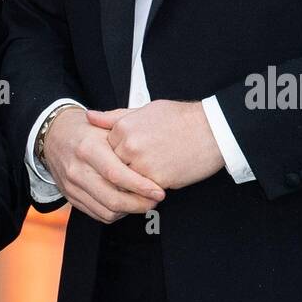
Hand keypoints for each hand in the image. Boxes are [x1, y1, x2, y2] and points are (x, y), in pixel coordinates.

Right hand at [44, 107, 165, 223]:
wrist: (53, 135)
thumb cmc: (85, 129)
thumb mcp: (104, 126)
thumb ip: (126, 139)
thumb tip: (151, 157)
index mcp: (88, 148)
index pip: (116, 174)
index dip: (140, 186)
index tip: (159, 191)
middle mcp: (77, 169)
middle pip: (112, 199)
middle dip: (139, 204)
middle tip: (156, 200)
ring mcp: (72, 186)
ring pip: (106, 211)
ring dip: (129, 211)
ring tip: (144, 202)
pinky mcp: (70, 197)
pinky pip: (97, 214)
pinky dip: (115, 213)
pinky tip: (126, 204)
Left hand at [86, 100, 223, 189]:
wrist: (211, 130)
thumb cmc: (180, 118)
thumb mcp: (145, 109)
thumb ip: (114, 117)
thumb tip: (89, 117)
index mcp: (123, 127)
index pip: (106, 149)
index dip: (118, 154)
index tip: (130, 154)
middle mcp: (129, 146)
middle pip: (113, 167)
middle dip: (123, 169)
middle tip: (139, 166)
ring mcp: (141, 165)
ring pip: (126, 182)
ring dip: (133, 182)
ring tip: (148, 174)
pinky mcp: (156, 181)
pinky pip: (143, 192)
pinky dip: (148, 190)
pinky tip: (159, 180)